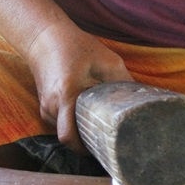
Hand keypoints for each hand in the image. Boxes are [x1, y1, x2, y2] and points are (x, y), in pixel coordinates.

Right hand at [27, 24, 132, 150]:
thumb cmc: (76, 46)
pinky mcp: (45, 107)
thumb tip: (141, 101)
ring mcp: (45, 108)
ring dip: (80, 133)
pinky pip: (61, 124)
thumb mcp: (106, 60)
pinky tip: (88, 117)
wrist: (43, 36)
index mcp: (66, 95)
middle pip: (69, 139)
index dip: (86, 149)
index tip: (104, 149)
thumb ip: (123, 81)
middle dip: (87, 144)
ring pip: (65, 133)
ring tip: (100, 128)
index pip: (69, 137)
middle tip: (109, 142)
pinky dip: (74, 124)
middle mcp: (52, 106)